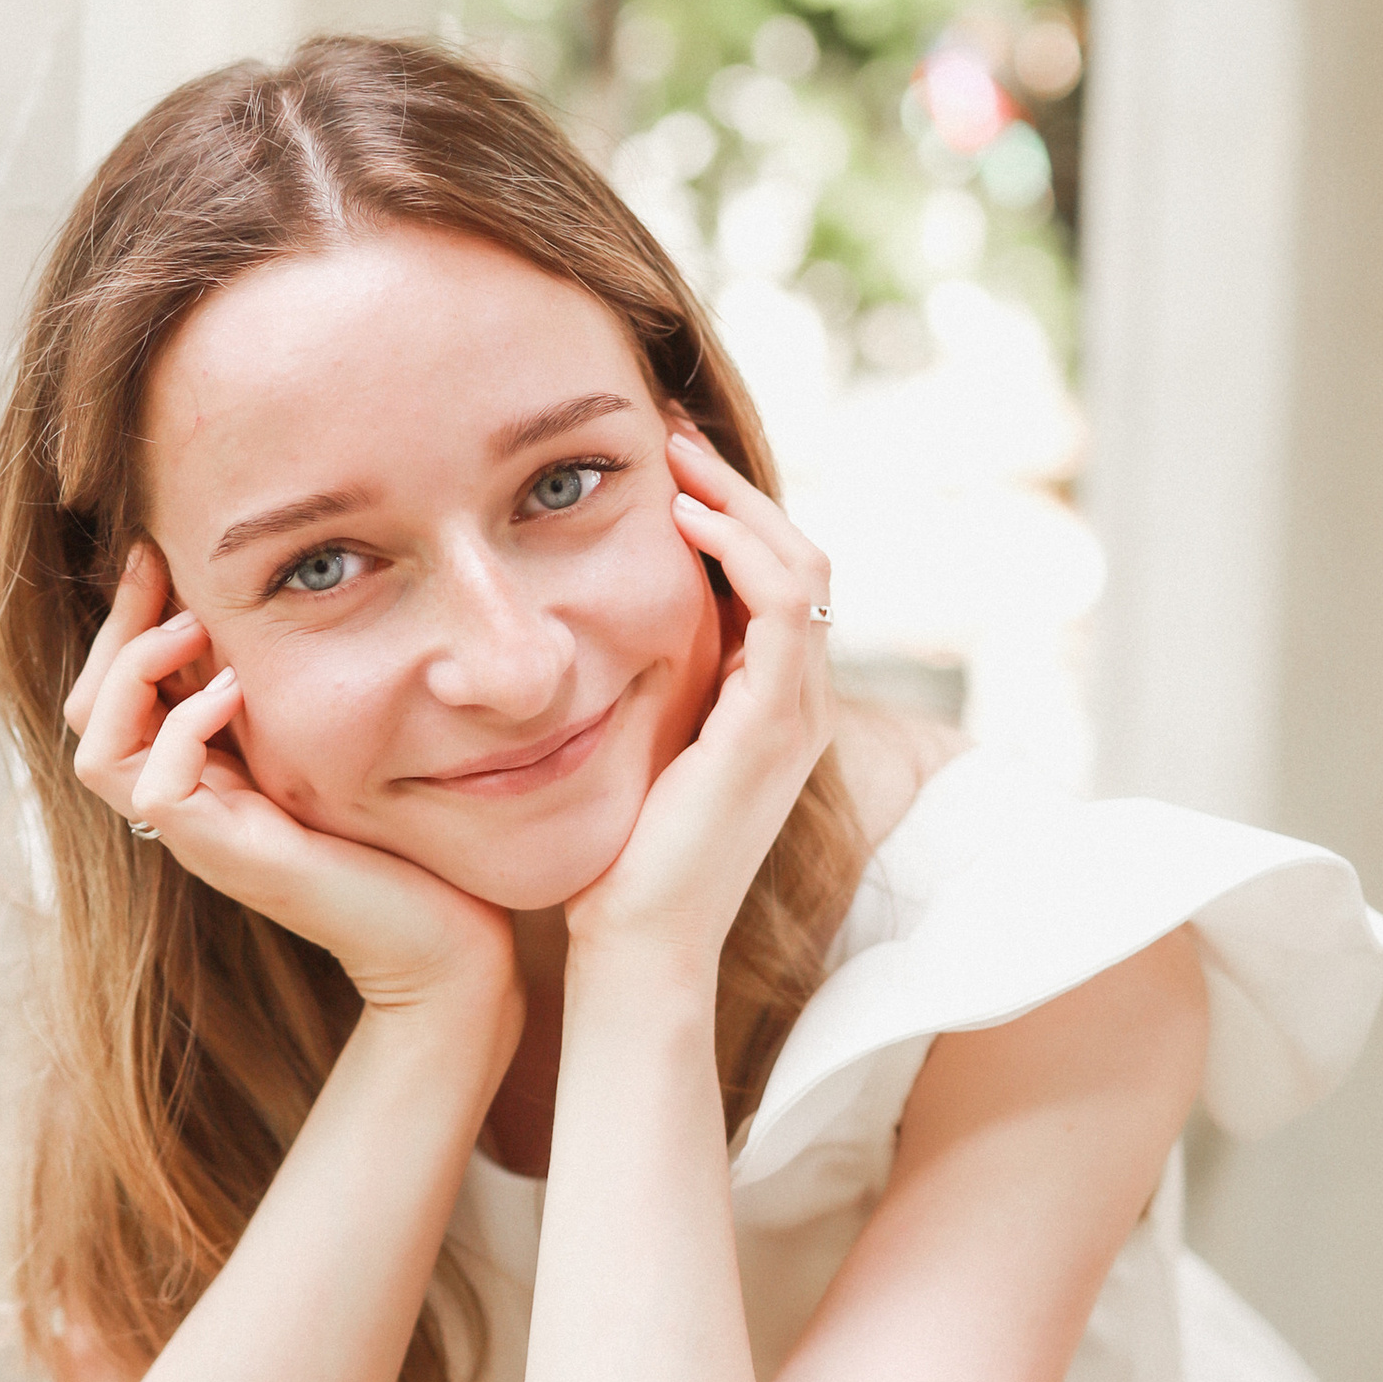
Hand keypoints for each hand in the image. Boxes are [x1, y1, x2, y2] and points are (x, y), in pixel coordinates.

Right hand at [65, 544, 521, 1024]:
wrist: (448, 940)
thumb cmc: (406, 839)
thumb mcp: (336, 738)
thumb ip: (291, 687)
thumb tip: (273, 592)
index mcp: (202, 772)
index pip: (112, 692)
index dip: (123, 619)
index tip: (157, 551)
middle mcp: (187, 805)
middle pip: (87, 713)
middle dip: (115, 629)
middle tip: (157, 566)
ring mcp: (203, 835)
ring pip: (99, 749)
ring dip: (135, 671)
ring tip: (192, 626)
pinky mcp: (231, 857)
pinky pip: (158, 788)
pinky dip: (183, 726)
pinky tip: (234, 689)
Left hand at [565, 426, 833, 973]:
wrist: (638, 948)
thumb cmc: (620, 863)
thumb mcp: (634, 747)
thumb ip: (640, 688)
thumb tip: (580, 625)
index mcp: (771, 706)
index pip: (777, 578)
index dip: (728, 512)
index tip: (663, 465)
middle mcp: (797, 703)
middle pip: (800, 556)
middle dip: (736, 486)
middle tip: (671, 434)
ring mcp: (793, 714)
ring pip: (802, 566)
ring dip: (739, 500)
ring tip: (676, 459)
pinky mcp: (769, 726)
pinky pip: (782, 607)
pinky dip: (740, 550)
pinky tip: (683, 519)